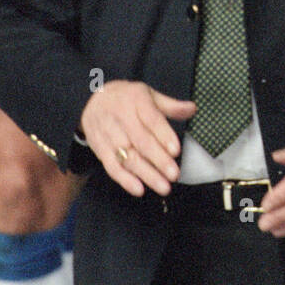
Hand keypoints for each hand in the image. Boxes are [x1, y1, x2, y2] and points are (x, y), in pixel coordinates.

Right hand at [80, 80, 195, 198]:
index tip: (176, 151)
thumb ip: (170, 105)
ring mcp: (108, 134)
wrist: (92, 101)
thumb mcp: (148, 94)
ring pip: (128, 157)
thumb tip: (192, 109)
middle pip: (141, 141)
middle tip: (174, 174)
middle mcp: (121, 117)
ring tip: (163, 186)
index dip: (164, 135)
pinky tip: (139, 189)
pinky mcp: (99, 148)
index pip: (151, 119)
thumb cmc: (127, 99)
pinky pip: (111, 166)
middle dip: (158, 160)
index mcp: (136, 100)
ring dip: (146, 174)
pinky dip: (124, 180)